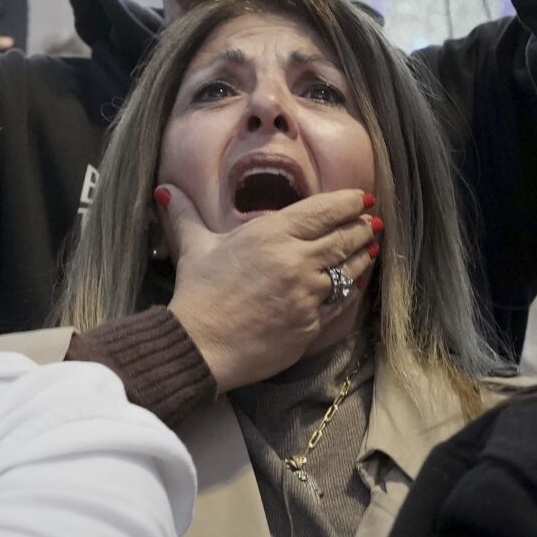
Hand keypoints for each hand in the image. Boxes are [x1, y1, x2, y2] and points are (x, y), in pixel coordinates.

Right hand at [160, 184, 379, 392]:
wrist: (200, 346)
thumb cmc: (198, 295)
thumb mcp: (194, 247)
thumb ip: (186, 215)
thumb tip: (165, 190)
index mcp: (271, 234)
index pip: (324, 211)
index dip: (349, 202)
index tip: (362, 198)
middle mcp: (295, 260)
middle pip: (343, 237)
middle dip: (361, 226)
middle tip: (371, 221)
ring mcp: (307, 293)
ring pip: (348, 269)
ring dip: (362, 256)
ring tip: (370, 246)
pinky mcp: (312, 323)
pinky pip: (341, 301)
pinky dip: (352, 288)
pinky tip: (356, 281)